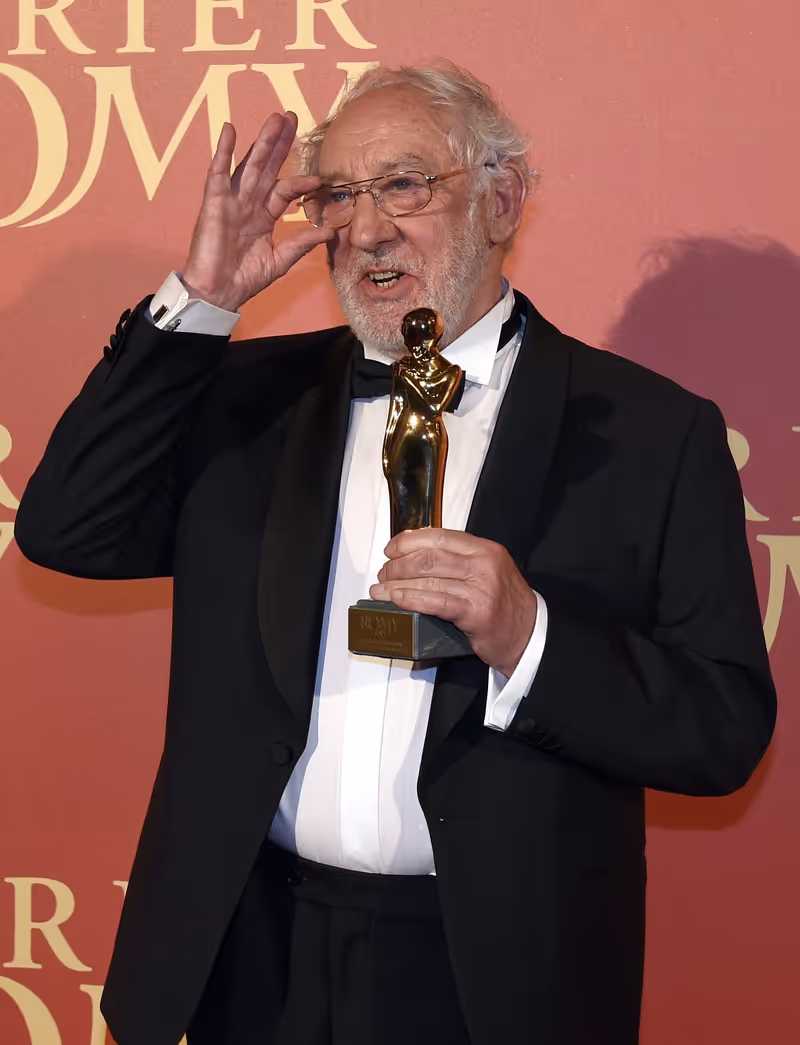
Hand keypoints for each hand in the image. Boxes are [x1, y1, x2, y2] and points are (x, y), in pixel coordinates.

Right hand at [181, 112, 333, 312]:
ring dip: (261, 141)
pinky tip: (230, 129)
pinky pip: (218, 171)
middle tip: (292, 118)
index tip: (319, 179)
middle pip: (267, 167)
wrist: (218, 292)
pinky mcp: (214, 202)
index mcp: (262, 217)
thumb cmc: (244, 279)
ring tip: (275, 118)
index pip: (284, 190)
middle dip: (279, 143)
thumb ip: (302, 243)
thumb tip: (330, 232)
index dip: (300, 182)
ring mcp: (231, 200)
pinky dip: (223, 150)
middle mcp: (248, 204)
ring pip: (249, 163)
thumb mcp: (280, 260)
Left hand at [369, 529, 537, 676]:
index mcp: (485, 549)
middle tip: (384, 572)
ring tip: (381, 590)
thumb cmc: (506, 606)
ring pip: (429, 578)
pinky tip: (397, 599)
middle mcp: (484, 564)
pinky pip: (436, 601)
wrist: (530, 635)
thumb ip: (460, 561)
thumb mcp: (489, 572)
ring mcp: (481, 588)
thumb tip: (418, 555)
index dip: (410, 541)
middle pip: (430, 556)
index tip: (392, 548)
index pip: (440, 536)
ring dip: (397, 583)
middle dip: (399, 564)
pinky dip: (411, 598)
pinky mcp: (476, 612)